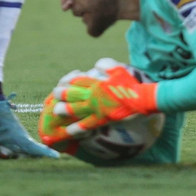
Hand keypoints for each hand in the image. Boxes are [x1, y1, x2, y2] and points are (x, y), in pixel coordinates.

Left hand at [39, 66, 159, 146]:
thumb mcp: (119, 69)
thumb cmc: (130, 84)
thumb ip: (106, 65)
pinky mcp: (101, 120)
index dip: (67, 82)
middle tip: (55, 94)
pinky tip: (68, 130)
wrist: (140, 100)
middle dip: (62, 95)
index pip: (77, 81)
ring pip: (75, 110)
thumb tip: (96, 65)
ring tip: (56, 110)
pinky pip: (85, 125)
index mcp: (97, 83)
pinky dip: (76, 128)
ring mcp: (96, 109)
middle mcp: (93, 96)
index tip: (61, 83)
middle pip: (72, 95)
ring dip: (64, 110)